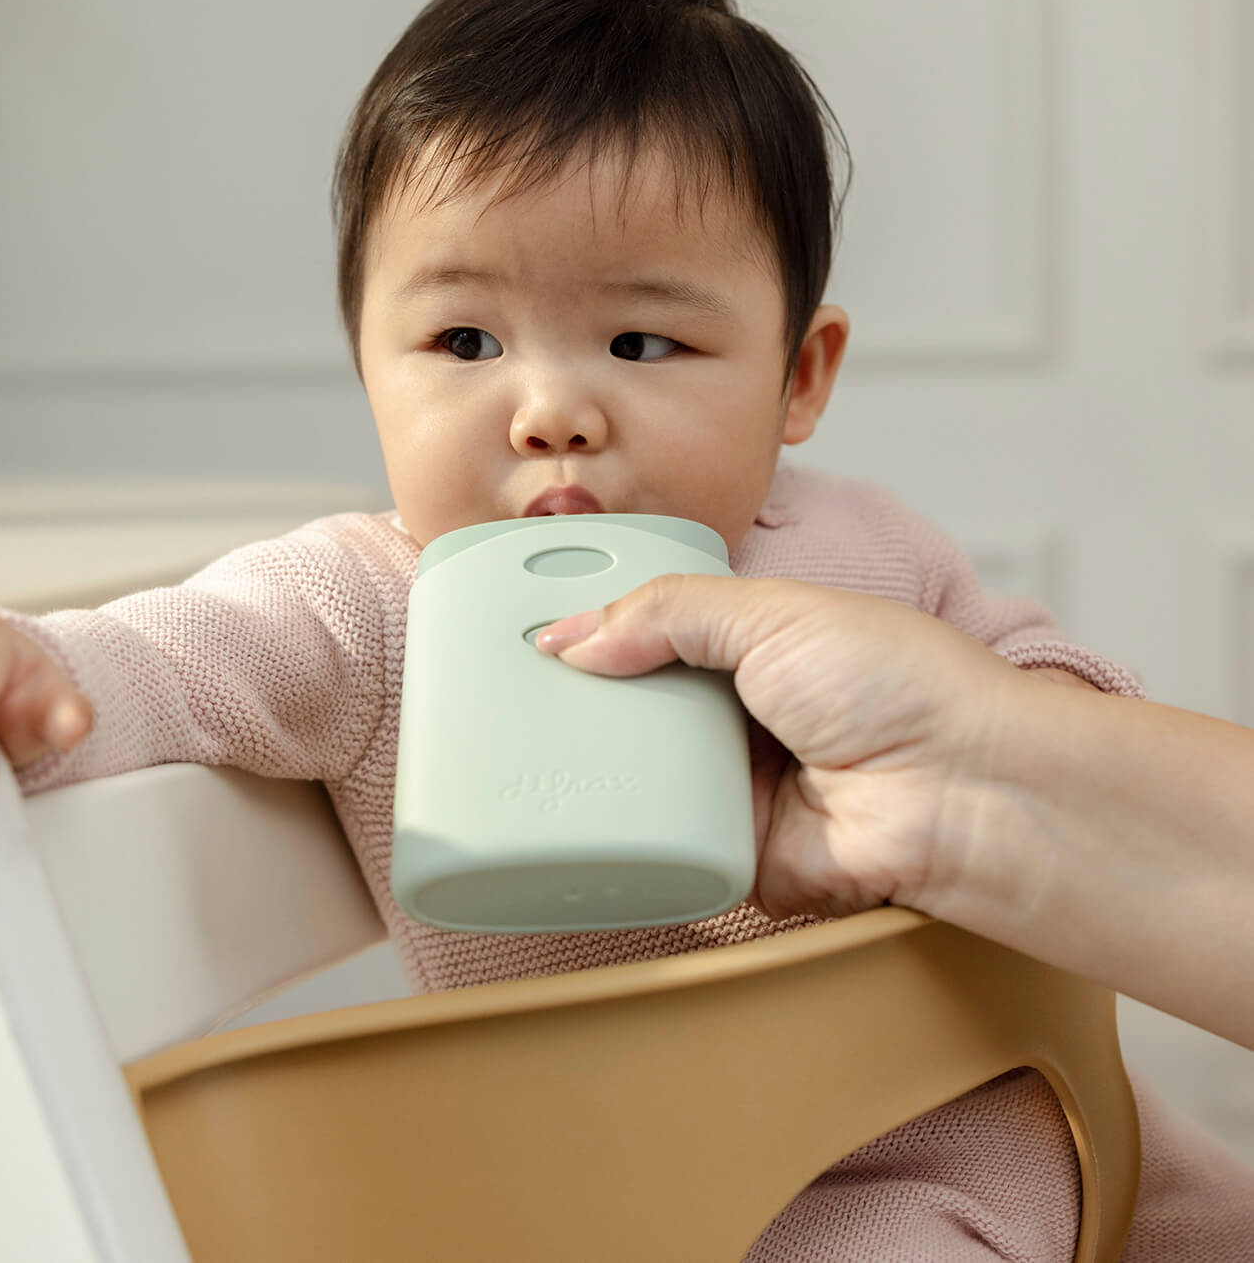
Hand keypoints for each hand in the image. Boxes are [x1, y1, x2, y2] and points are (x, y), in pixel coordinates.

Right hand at [535, 577, 1026, 921]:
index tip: (531, 628)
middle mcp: (740, 715)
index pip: (653, 630)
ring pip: (637, 776)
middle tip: (504, 689)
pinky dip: (618, 833)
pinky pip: (658, 846)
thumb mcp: (771, 613)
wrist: (962, 793)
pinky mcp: (732, 855)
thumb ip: (666, 612)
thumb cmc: (897, 684)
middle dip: (581, 699)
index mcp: (753, 644)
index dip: (598, 629)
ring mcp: (735, 787)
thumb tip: (570, 635)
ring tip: (515, 743)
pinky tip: (561, 813)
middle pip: (637, 704)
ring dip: (590, 764)